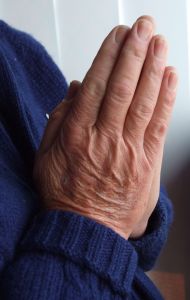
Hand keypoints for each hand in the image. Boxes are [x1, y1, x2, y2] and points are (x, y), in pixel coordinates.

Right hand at [33, 16, 177, 238]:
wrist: (88, 228)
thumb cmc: (66, 194)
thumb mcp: (47, 157)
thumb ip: (60, 119)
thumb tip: (77, 89)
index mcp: (78, 134)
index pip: (96, 86)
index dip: (108, 58)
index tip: (117, 37)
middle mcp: (104, 138)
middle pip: (122, 88)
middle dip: (134, 53)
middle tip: (143, 28)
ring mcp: (128, 150)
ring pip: (143, 102)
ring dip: (152, 69)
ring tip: (159, 43)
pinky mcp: (146, 162)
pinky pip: (157, 125)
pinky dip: (165, 99)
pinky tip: (170, 77)